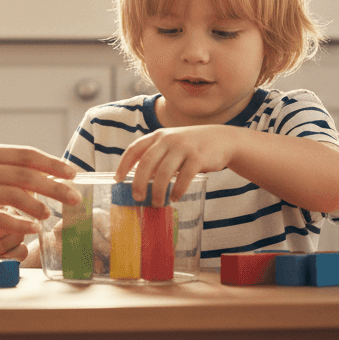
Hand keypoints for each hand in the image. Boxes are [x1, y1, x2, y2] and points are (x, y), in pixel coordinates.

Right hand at [0, 142, 81, 241]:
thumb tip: (30, 174)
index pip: (26, 154)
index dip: (52, 163)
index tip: (72, 172)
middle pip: (26, 174)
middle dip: (55, 185)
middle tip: (75, 196)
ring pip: (14, 194)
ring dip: (38, 205)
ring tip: (52, 215)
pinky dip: (17, 222)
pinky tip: (32, 228)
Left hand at [116, 125, 235, 205]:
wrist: (222, 139)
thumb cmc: (191, 146)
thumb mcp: (172, 144)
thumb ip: (157, 157)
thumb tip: (140, 180)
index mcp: (158, 136)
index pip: (135, 148)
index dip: (124, 164)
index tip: (117, 179)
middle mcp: (168, 139)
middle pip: (146, 162)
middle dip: (139, 182)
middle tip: (137, 198)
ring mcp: (183, 147)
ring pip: (164, 172)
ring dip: (158, 191)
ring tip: (157, 203)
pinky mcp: (198, 157)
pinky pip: (184, 177)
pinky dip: (177, 190)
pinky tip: (175, 198)